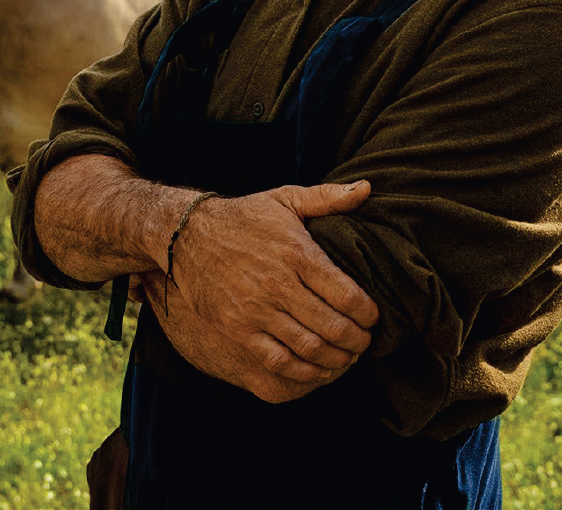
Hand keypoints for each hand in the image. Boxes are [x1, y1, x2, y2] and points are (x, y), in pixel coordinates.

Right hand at [151, 180, 379, 403]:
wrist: (187, 235)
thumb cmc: (244, 217)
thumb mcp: (286, 198)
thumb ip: (328, 197)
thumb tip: (367, 188)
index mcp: (297, 253)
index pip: (347, 294)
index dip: (368, 314)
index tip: (374, 318)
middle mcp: (278, 284)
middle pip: (332, 326)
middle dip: (357, 341)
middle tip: (366, 343)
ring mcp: (256, 310)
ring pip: (308, 348)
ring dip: (336, 360)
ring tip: (346, 358)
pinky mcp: (237, 329)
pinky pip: (278, 361)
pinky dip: (303, 372)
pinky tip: (316, 369)